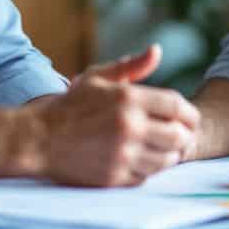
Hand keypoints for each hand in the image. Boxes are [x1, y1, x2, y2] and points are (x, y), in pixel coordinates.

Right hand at [37, 45, 198, 186]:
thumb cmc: (69, 106)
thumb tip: (157, 51)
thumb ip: (131, 67)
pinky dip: (149, 169)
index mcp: (128, 98)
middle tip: (182, 136)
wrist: (38, 140)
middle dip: (185, 136)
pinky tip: (141, 159)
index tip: (190, 118)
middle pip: (179, 136)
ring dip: (170, 154)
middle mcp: (129, 127)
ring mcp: (123, 155)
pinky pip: (147, 176)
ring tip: (162, 148)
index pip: (177, 106)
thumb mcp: (97, 78)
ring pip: (167, 160)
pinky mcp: (115, 177)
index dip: (190, 113)